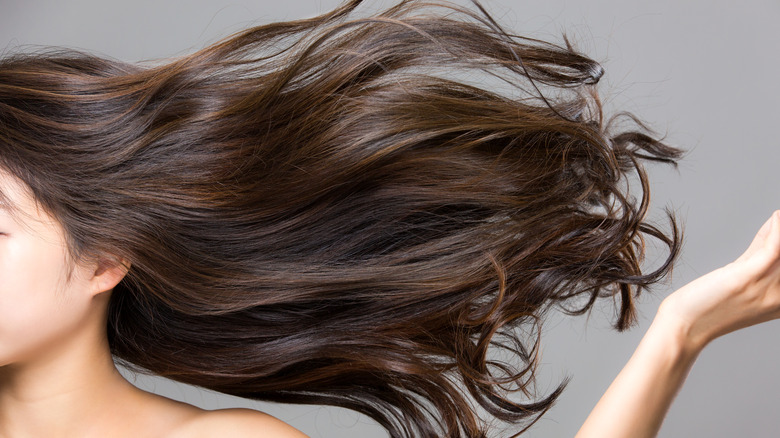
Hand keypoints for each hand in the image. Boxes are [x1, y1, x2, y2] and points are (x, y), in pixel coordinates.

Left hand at [656, 210, 779, 352]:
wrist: (685, 325)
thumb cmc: (710, 302)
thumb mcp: (745, 277)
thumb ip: (760, 255)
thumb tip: (774, 226)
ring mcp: (768, 289)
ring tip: (779, 217)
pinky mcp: (747, 278)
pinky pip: (774, 248)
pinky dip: (776, 228)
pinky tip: (777, 216)